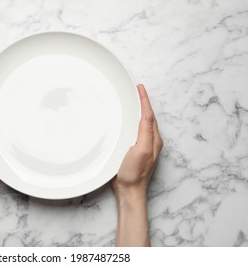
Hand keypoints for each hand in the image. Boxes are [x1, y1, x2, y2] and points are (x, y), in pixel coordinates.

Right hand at [111, 84, 162, 246]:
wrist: (129, 191)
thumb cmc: (135, 173)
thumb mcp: (142, 150)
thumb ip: (146, 132)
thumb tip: (147, 113)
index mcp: (153, 139)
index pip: (149, 114)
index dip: (144, 99)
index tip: (139, 87)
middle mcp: (149, 141)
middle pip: (146, 116)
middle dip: (142, 102)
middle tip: (135, 90)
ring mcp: (141, 146)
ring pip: (139, 123)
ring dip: (136, 111)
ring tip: (130, 100)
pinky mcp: (132, 150)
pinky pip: (132, 131)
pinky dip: (129, 122)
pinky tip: (123, 121)